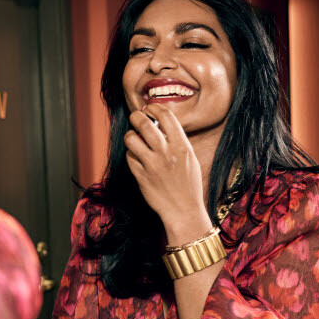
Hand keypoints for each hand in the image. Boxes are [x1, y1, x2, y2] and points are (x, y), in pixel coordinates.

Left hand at [124, 104, 211, 242]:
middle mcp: (166, 153)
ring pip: (131, 139)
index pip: (166, 117)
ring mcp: (152, 165)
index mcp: (182, 146)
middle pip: (144, 124)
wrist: (183, 210)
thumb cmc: (188, 185)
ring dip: (130, 135)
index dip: (155, 108)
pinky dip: (131, 154)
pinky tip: (136, 157)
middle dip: (136, 116)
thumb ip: (177, 141)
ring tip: (133, 138)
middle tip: (135, 117)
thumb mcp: (189, 159)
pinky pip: (129, 157)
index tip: (150, 108)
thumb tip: (162, 126)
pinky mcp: (140, 176)